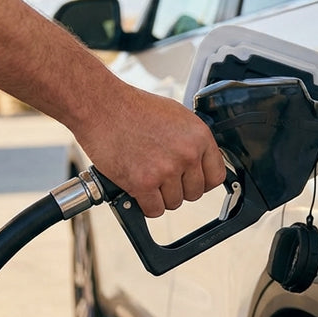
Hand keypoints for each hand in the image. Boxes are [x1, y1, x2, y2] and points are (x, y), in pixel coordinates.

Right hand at [74, 86, 225, 217]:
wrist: (102, 106)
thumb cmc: (133, 108)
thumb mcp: (176, 116)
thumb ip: (191, 141)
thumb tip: (200, 162)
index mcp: (199, 136)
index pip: (216, 176)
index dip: (200, 180)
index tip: (189, 180)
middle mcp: (187, 153)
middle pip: (194, 193)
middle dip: (178, 188)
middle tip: (161, 176)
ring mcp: (166, 170)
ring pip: (173, 203)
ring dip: (159, 196)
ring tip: (145, 176)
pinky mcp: (143, 183)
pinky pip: (154, 210)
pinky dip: (145, 204)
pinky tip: (138, 189)